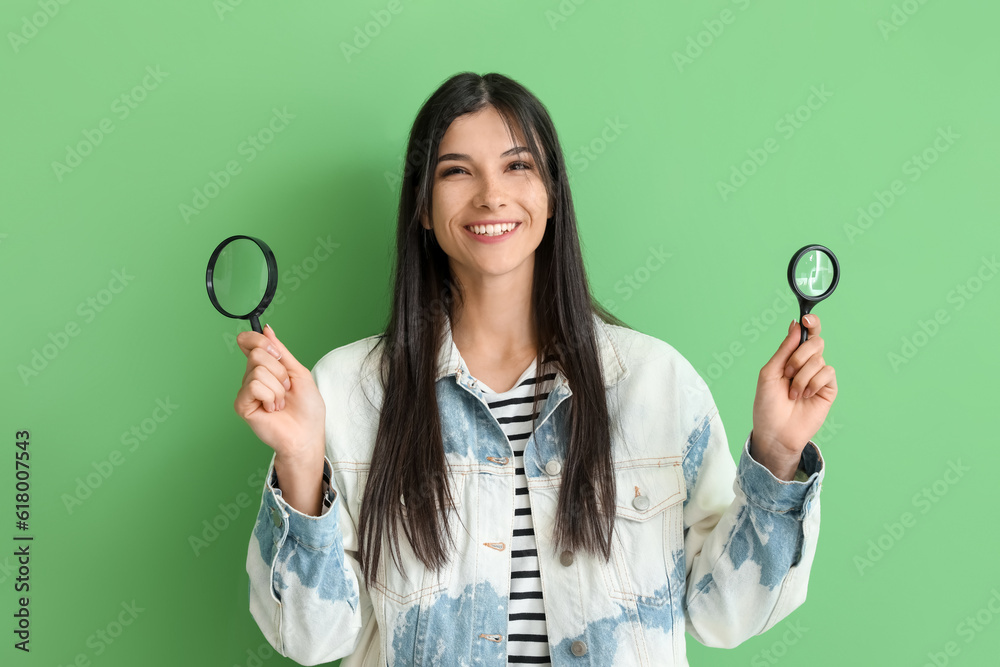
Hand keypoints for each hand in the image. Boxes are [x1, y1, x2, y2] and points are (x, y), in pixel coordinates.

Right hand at [234, 324, 325, 464]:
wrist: (307, 434)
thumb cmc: (307, 408)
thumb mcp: (298, 372)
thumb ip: (281, 351)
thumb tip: (267, 329)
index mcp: (266, 367)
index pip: (249, 342)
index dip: (256, 339)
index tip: (274, 350)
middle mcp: (253, 377)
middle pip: (258, 353)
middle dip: (280, 371)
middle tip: (287, 388)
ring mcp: (246, 391)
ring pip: (258, 370)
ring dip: (278, 388)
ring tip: (281, 402)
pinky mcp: (242, 405)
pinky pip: (254, 386)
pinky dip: (270, 396)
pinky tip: (272, 409)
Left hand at [750, 314, 836, 480]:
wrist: (775, 431)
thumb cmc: (767, 404)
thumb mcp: (769, 373)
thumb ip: (784, 349)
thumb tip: (796, 325)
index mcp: (791, 357)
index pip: (806, 334)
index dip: (810, 323)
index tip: (807, 319)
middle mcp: (807, 364)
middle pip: (815, 342)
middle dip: (799, 356)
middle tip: (787, 373)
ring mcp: (818, 376)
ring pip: (819, 359)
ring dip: (801, 377)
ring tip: (793, 393)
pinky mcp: (828, 389)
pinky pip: (827, 373)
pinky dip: (812, 383)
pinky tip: (804, 396)